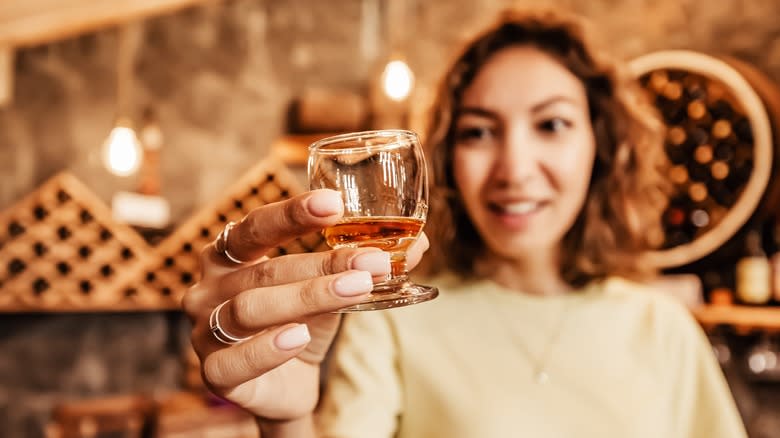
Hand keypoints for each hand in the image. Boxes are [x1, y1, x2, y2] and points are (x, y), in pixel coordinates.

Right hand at [183, 189, 428, 420]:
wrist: (285, 387)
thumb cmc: (300, 323)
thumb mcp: (330, 289)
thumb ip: (361, 265)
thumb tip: (418, 244)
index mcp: (228, 255)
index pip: (254, 227)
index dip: (292, 214)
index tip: (335, 204)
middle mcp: (209, 288)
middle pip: (264, 270)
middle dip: (323, 264)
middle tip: (375, 261)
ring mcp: (204, 331)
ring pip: (250, 309)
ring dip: (308, 297)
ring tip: (357, 290)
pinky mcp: (214, 373)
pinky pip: (235, 360)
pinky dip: (269, 347)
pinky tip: (300, 336)